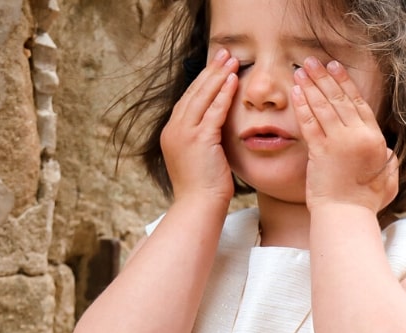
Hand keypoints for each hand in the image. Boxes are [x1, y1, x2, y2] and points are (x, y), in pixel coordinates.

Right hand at [160, 49, 238, 208]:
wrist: (198, 206)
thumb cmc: (202, 189)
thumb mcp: (198, 158)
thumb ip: (203, 139)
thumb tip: (215, 128)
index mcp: (171, 133)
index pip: (188, 100)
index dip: (203, 81)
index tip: (216, 66)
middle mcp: (174, 129)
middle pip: (193, 92)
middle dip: (210, 71)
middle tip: (224, 53)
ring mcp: (184, 133)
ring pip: (202, 97)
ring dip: (218, 76)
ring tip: (232, 60)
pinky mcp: (199, 139)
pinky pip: (213, 110)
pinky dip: (223, 93)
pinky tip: (233, 80)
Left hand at [291, 58, 397, 213]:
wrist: (346, 217)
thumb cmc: (366, 203)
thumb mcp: (388, 179)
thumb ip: (388, 162)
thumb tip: (388, 152)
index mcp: (375, 139)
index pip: (359, 104)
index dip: (346, 84)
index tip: (335, 68)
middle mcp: (358, 137)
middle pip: (340, 100)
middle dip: (325, 77)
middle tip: (313, 61)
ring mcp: (338, 143)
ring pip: (323, 107)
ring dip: (311, 85)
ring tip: (300, 69)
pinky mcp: (320, 152)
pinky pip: (309, 123)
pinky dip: (302, 105)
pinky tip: (295, 92)